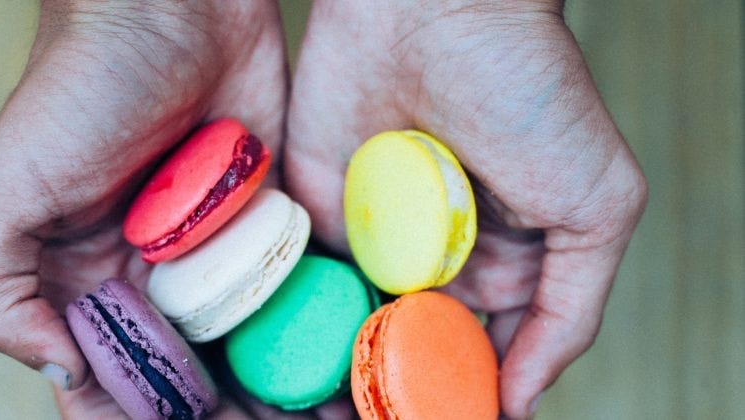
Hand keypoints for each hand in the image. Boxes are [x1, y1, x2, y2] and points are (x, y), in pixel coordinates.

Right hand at [0, 0, 290, 415]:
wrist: (176, 9)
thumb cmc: (77, 87)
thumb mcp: (0, 188)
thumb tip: (61, 369)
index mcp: (82, 286)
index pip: (111, 384)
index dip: (145, 419)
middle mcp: (147, 283)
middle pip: (186, 384)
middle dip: (224, 419)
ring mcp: (211, 260)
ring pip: (244, 356)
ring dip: (275, 395)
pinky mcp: (265, 229)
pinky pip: (289, 299)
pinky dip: (310, 340)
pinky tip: (335, 374)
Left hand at [285, 1, 646, 417]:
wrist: (432, 8)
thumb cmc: (529, 90)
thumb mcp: (596, 205)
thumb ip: (570, 308)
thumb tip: (521, 398)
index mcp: (501, 266)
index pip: (480, 358)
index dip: (464, 400)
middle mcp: (435, 262)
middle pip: (413, 356)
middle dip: (398, 399)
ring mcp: (373, 242)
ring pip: (355, 337)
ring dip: (343, 382)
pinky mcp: (316, 216)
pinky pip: (305, 287)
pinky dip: (302, 331)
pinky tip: (297, 372)